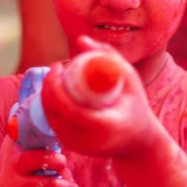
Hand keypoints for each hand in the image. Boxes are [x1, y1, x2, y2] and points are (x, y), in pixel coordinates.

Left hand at [41, 36, 160, 158]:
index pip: (69, 108)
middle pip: (55, 111)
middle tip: (56, 68)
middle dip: (49, 86)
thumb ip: (109, 56)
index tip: (58, 66)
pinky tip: (57, 92)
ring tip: (57, 77)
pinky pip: (54, 122)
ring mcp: (77, 145)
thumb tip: (80, 40)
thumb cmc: (137, 107)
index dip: (56, 85)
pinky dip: (51, 106)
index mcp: (104, 126)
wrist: (138, 142)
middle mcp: (88, 139)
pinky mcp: (71, 146)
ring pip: (50, 116)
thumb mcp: (131, 79)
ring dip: (48, 95)